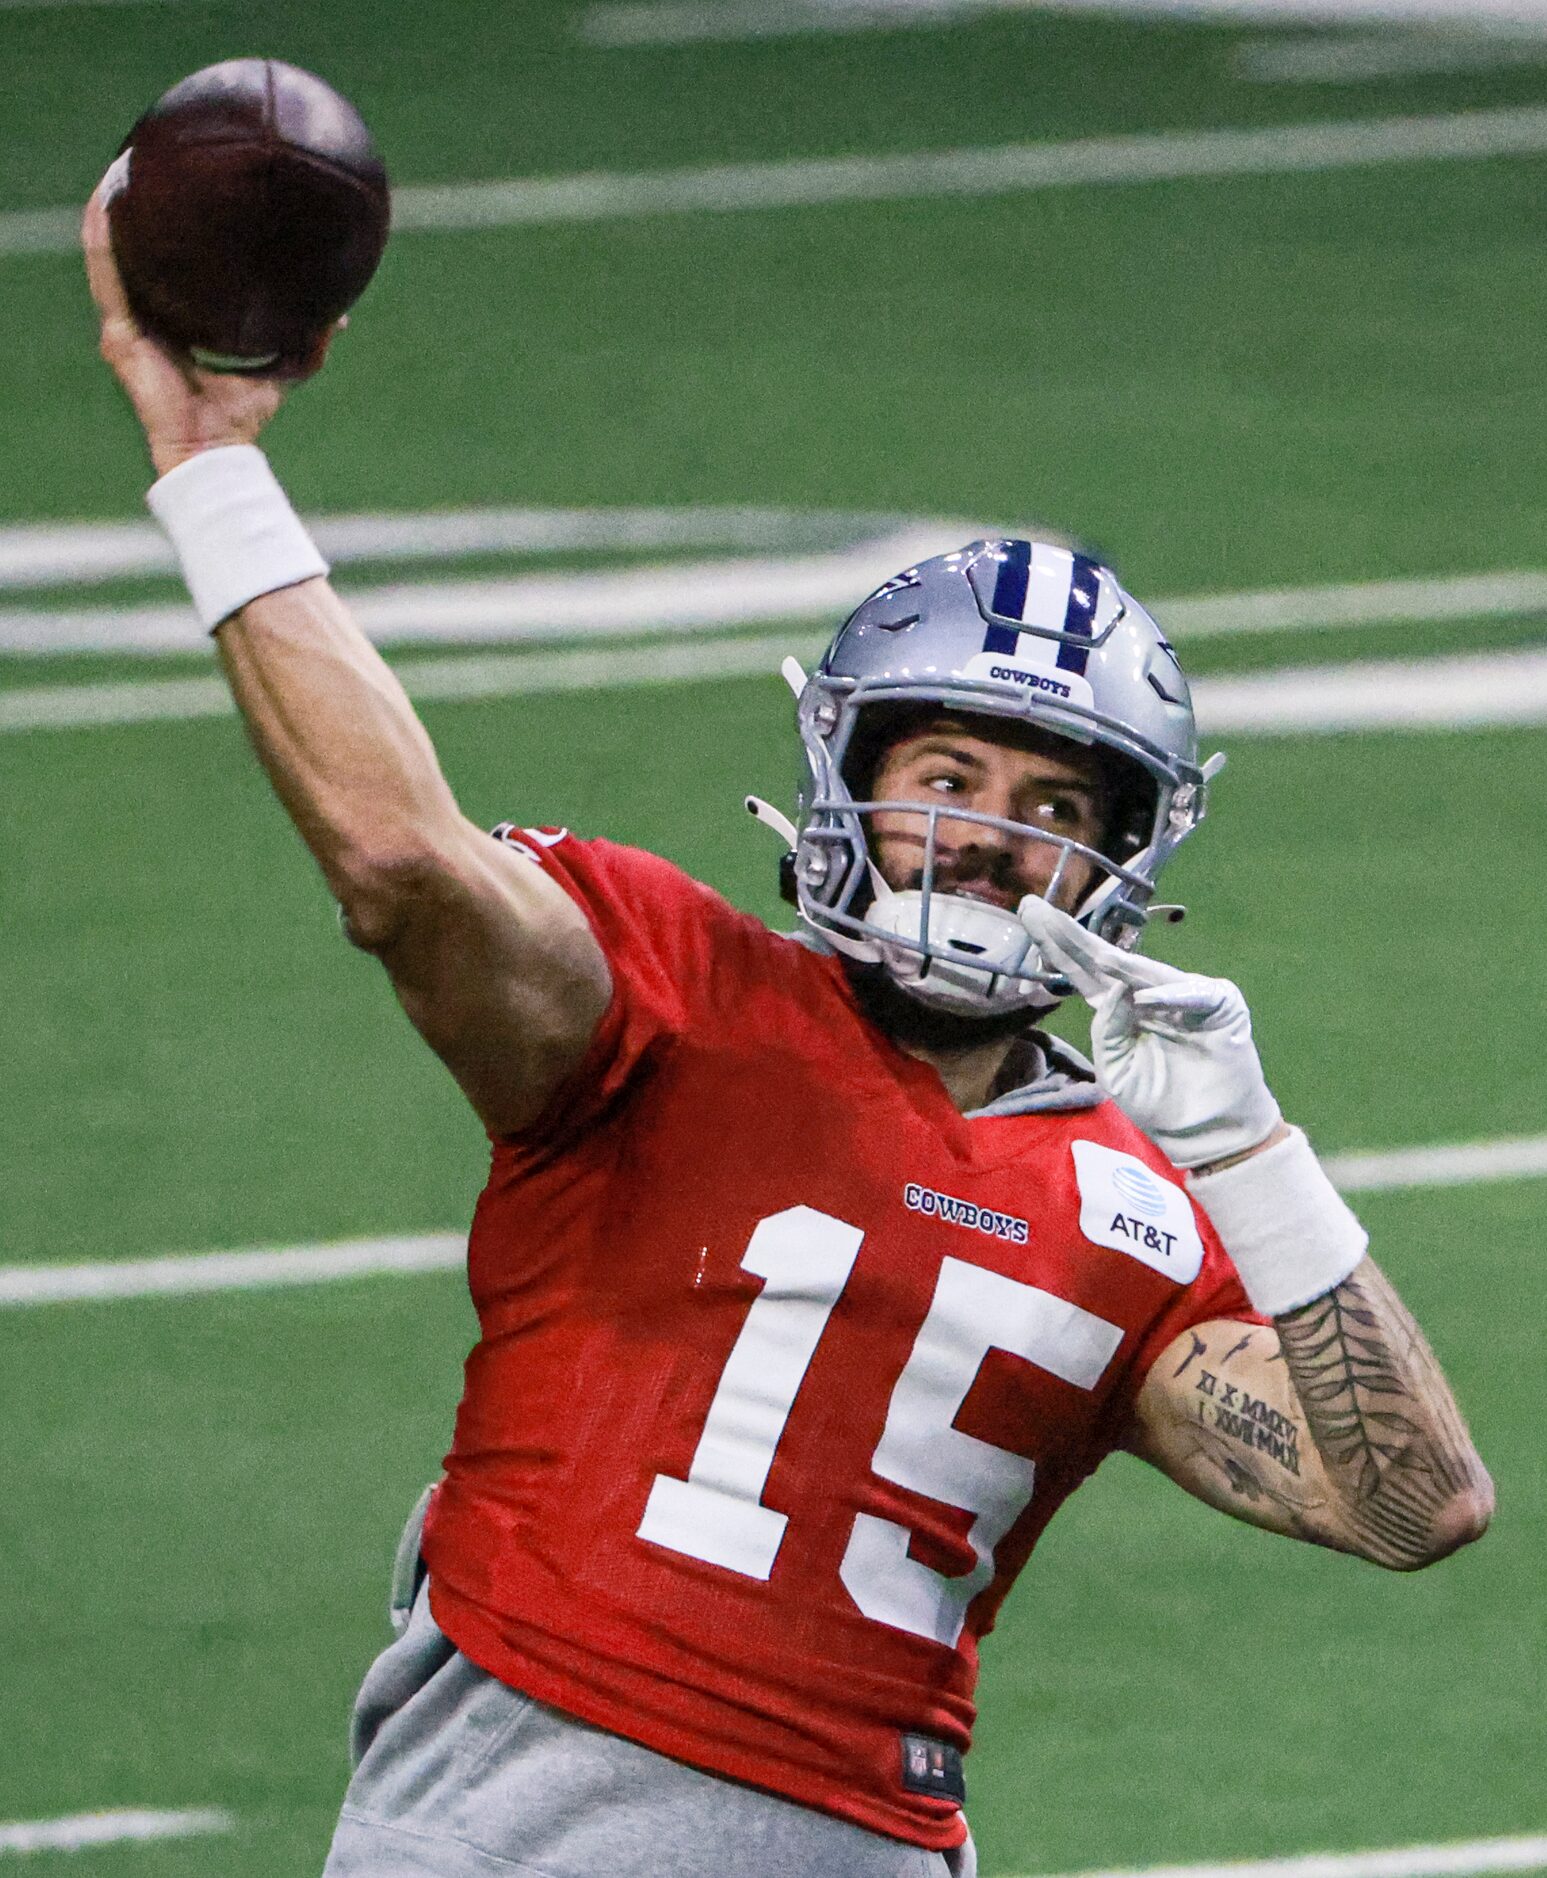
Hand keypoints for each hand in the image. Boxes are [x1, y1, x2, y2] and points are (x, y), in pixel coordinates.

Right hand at [82, 181, 338, 476]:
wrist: (214, 451)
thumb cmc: (240, 419)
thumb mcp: (279, 370)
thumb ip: (305, 342)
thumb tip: (337, 317)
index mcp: (174, 326)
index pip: (166, 272)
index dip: (170, 237)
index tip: (184, 197)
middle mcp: (145, 322)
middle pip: (136, 256)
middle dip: (139, 212)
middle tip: (148, 165)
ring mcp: (126, 328)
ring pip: (111, 256)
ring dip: (112, 212)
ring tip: (121, 166)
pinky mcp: (120, 336)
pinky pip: (106, 275)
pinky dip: (104, 237)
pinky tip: (107, 201)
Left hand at [1015, 896, 1283, 1170]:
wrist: (1208, 1132)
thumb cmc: (1161, 1102)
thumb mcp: (1117, 1070)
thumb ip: (1107, 1030)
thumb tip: (1112, 987)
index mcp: (1120, 1008)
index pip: (1083, 971)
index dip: (1057, 946)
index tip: (1029, 915)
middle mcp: (1149, 992)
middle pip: (1105, 959)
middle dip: (1072, 935)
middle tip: (1037, 909)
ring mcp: (1185, 994)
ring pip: (1147, 973)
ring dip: (1120, 962)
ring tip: (1093, 954)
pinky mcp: (1220, 1005)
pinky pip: (1192, 995)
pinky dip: (1170, 997)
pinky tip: (1145, 998)